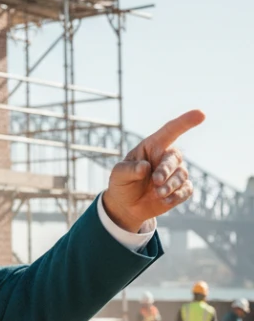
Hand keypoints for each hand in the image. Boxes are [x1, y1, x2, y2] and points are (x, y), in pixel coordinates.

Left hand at [102, 109, 204, 232]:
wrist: (126, 206)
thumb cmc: (122, 183)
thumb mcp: (118, 175)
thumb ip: (129, 170)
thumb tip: (145, 167)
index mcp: (152, 146)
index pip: (170, 131)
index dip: (185, 122)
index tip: (201, 114)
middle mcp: (166, 157)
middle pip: (175, 158)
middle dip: (166, 170)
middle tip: (155, 181)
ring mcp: (175, 173)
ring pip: (181, 175)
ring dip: (169, 185)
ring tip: (157, 194)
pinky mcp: (180, 189)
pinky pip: (186, 189)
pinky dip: (176, 196)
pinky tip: (164, 201)